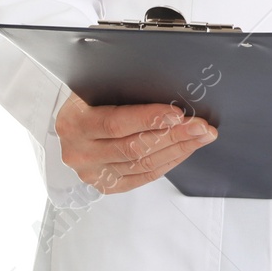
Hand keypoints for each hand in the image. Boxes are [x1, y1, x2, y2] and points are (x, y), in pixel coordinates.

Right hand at [55, 93, 218, 193]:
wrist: (70, 124)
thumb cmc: (89, 100)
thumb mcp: (96, 86)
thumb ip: (123, 87)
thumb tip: (167, 86)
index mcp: (75, 122)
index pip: (115, 123)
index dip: (149, 119)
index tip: (178, 114)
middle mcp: (80, 152)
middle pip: (134, 147)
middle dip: (174, 135)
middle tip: (201, 126)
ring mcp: (92, 172)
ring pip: (142, 164)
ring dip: (178, 149)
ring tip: (201, 136)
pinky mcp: (105, 185)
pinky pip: (143, 176)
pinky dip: (169, 162)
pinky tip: (185, 149)